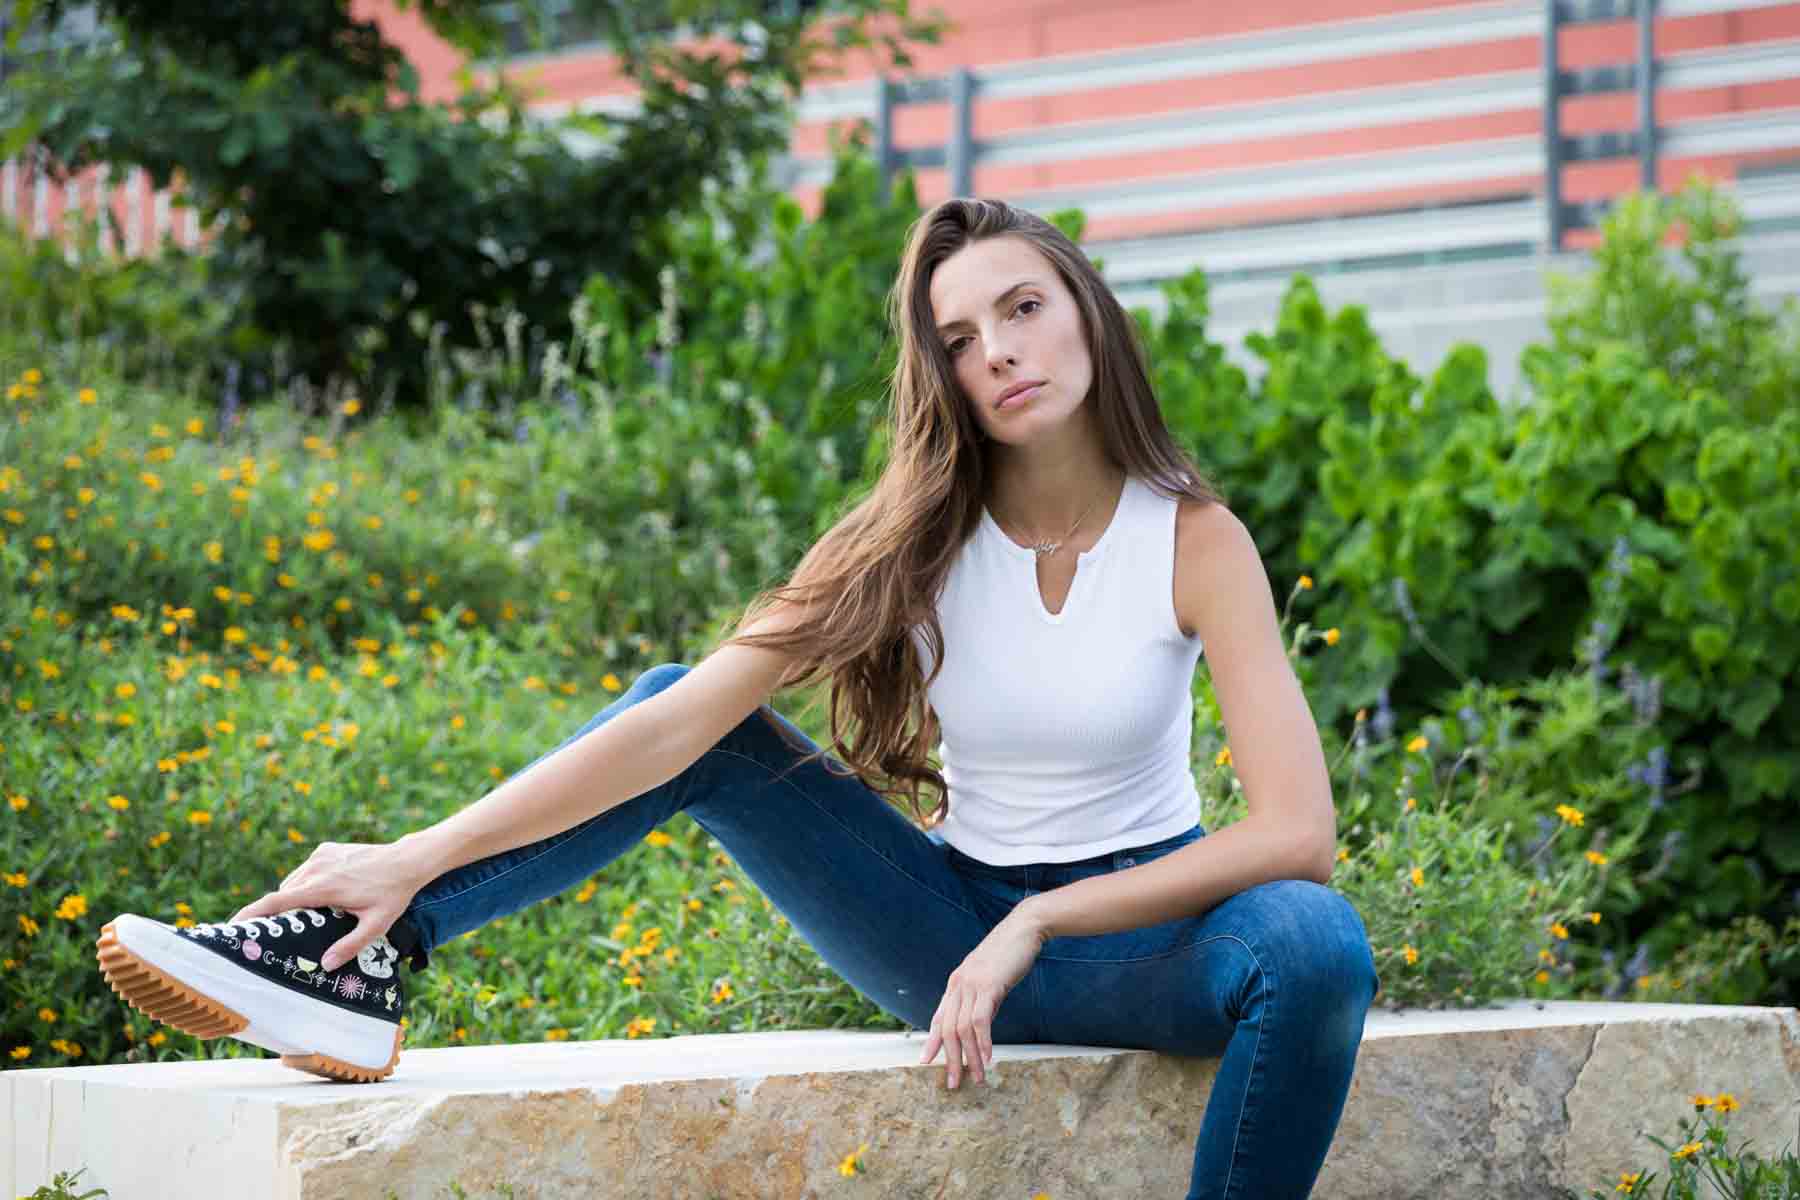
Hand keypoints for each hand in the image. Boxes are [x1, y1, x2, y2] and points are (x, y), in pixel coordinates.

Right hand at [226, 840, 427, 972]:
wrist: (408, 859)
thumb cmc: (393, 894)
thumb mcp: (377, 925)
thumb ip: (350, 945)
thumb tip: (325, 964)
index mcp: (323, 887)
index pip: (276, 901)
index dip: (251, 914)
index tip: (232, 926)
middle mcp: (316, 868)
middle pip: (283, 895)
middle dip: (277, 913)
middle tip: (278, 933)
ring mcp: (320, 856)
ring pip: (294, 882)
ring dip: (294, 898)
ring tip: (305, 918)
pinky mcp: (326, 849)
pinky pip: (306, 871)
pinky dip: (306, 883)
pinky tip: (323, 896)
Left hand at [919, 907, 1047, 1089]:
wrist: (1023, 929)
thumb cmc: (1008, 953)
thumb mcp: (989, 978)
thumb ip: (981, 999)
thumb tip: (980, 1024)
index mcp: (956, 983)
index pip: (939, 1018)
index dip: (932, 1041)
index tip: (926, 1062)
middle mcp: (958, 985)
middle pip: (948, 1030)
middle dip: (950, 1059)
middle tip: (954, 1083)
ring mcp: (971, 985)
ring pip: (963, 1029)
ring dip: (970, 1057)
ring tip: (977, 1077)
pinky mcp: (988, 986)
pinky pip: (980, 1021)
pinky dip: (983, 1042)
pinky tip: (987, 1057)